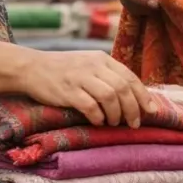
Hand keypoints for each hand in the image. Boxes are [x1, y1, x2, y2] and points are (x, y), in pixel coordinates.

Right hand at [22, 50, 157, 126]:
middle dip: (133, 109)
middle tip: (134, 123)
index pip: (130, 77)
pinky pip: (90, 105)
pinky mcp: (67, 91)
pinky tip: (98, 121)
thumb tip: (133, 97)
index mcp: (102, 59)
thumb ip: (108, 75)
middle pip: (123, 88)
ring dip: (116, 114)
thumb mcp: (88, 64)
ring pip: (110, 96)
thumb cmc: (64, 70)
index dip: (143, 96)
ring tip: (114, 123)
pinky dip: (98, 116)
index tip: (151, 111)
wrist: (32, 67)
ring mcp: (80, 77)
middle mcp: (94, 66)